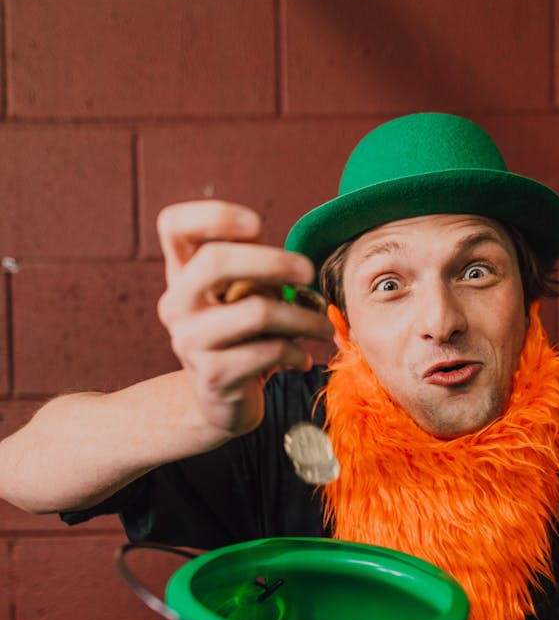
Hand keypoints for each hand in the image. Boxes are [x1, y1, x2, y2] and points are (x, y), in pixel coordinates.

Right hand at [155, 200, 335, 436]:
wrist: (222, 404)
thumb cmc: (242, 340)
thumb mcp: (243, 299)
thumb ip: (259, 274)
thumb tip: (301, 268)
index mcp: (181, 275)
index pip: (173, 225)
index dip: (214, 215)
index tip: (257, 225)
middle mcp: (176, 304)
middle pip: (215, 261)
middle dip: (274, 261)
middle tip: (309, 272)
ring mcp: (189, 341)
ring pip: (257, 311)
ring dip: (303, 318)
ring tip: (324, 328)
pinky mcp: (213, 376)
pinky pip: (269, 350)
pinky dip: (296, 352)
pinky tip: (303, 359)